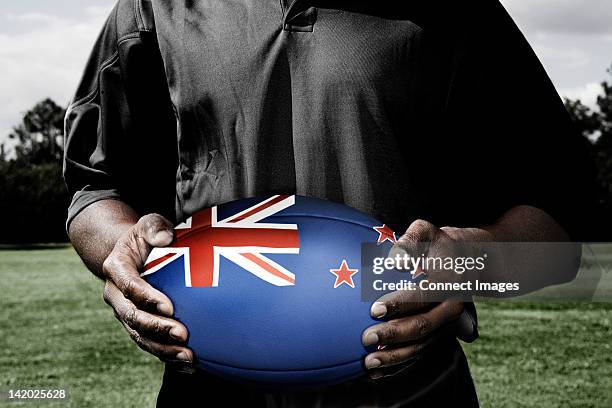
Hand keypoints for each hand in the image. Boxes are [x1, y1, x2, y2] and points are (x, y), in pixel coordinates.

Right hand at [101, 214, 193, 367]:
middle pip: (133, 317)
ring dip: (163, 349)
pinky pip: (149, 343)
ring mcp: (125, 312)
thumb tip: (166, 237)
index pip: (130, 286)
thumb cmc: (146, 235)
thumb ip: (155, 227)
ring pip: (140, 336)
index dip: (147, 297)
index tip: (171, 306)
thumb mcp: (148, 223)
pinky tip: (189, 365)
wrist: (132, 252)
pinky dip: (167, 355)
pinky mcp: (137, 325)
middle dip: (157, 328)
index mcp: (116, 268)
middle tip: (183, 334)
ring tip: (188, 357)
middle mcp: (116, 295)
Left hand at [362, 219, 489, 379]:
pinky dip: (398, 366)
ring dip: (394, 357)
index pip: (423, 296)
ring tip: (368, 362)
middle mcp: (451, 308)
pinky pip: (419, 355)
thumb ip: (411, 239)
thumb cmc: (435, 243)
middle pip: (423, 326)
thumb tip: (396, 258)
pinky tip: (375, 372)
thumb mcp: (426, 231)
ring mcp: (446, 326)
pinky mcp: (438, 336)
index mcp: (449, 284)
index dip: (399, 304)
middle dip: (394, 335)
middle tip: (366, 338)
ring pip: (421, 346)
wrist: (462, 260)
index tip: (373, 309)